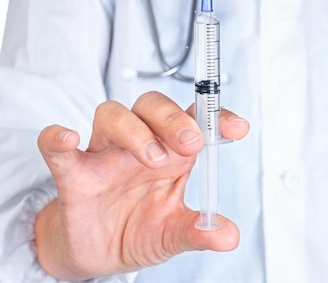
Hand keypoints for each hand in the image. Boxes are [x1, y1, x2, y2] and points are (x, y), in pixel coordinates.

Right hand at [34, 91, 248, 280]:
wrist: (99, 254)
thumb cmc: (140, 230)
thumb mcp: (174, 233)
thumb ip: (199, 231)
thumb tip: (229, 236)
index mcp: (172, 153)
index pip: (195, 120)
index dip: (216, 117)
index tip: (237, 128)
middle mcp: (140, 145)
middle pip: (153, 106)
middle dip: (174, 119)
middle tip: (191, 144)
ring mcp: (105, 155)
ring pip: (114, 115)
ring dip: (135, 130)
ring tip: (153, 159)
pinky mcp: (73, 174)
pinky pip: (58, 148)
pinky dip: (57, 138)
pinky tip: (67, 138)